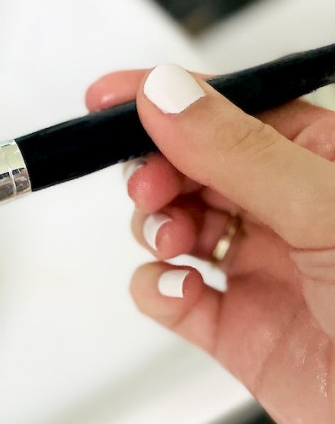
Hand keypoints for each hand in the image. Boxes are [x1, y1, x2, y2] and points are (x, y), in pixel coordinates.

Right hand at [88, 65, 334, 423]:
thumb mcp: (327, 211)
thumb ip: (239, 151)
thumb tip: (166, 95)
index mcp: (321, 163)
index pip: (229, 110)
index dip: (166, 100)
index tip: (110, 97)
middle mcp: (287, 211)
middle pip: (189, 166)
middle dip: (155, 171)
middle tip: (149, 189)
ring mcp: (259, 269)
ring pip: (172, 225)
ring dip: (155, 228)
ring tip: (173, 243)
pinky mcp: (235, 328)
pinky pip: (169, 295)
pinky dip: (158, 290)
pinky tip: (180, 292)